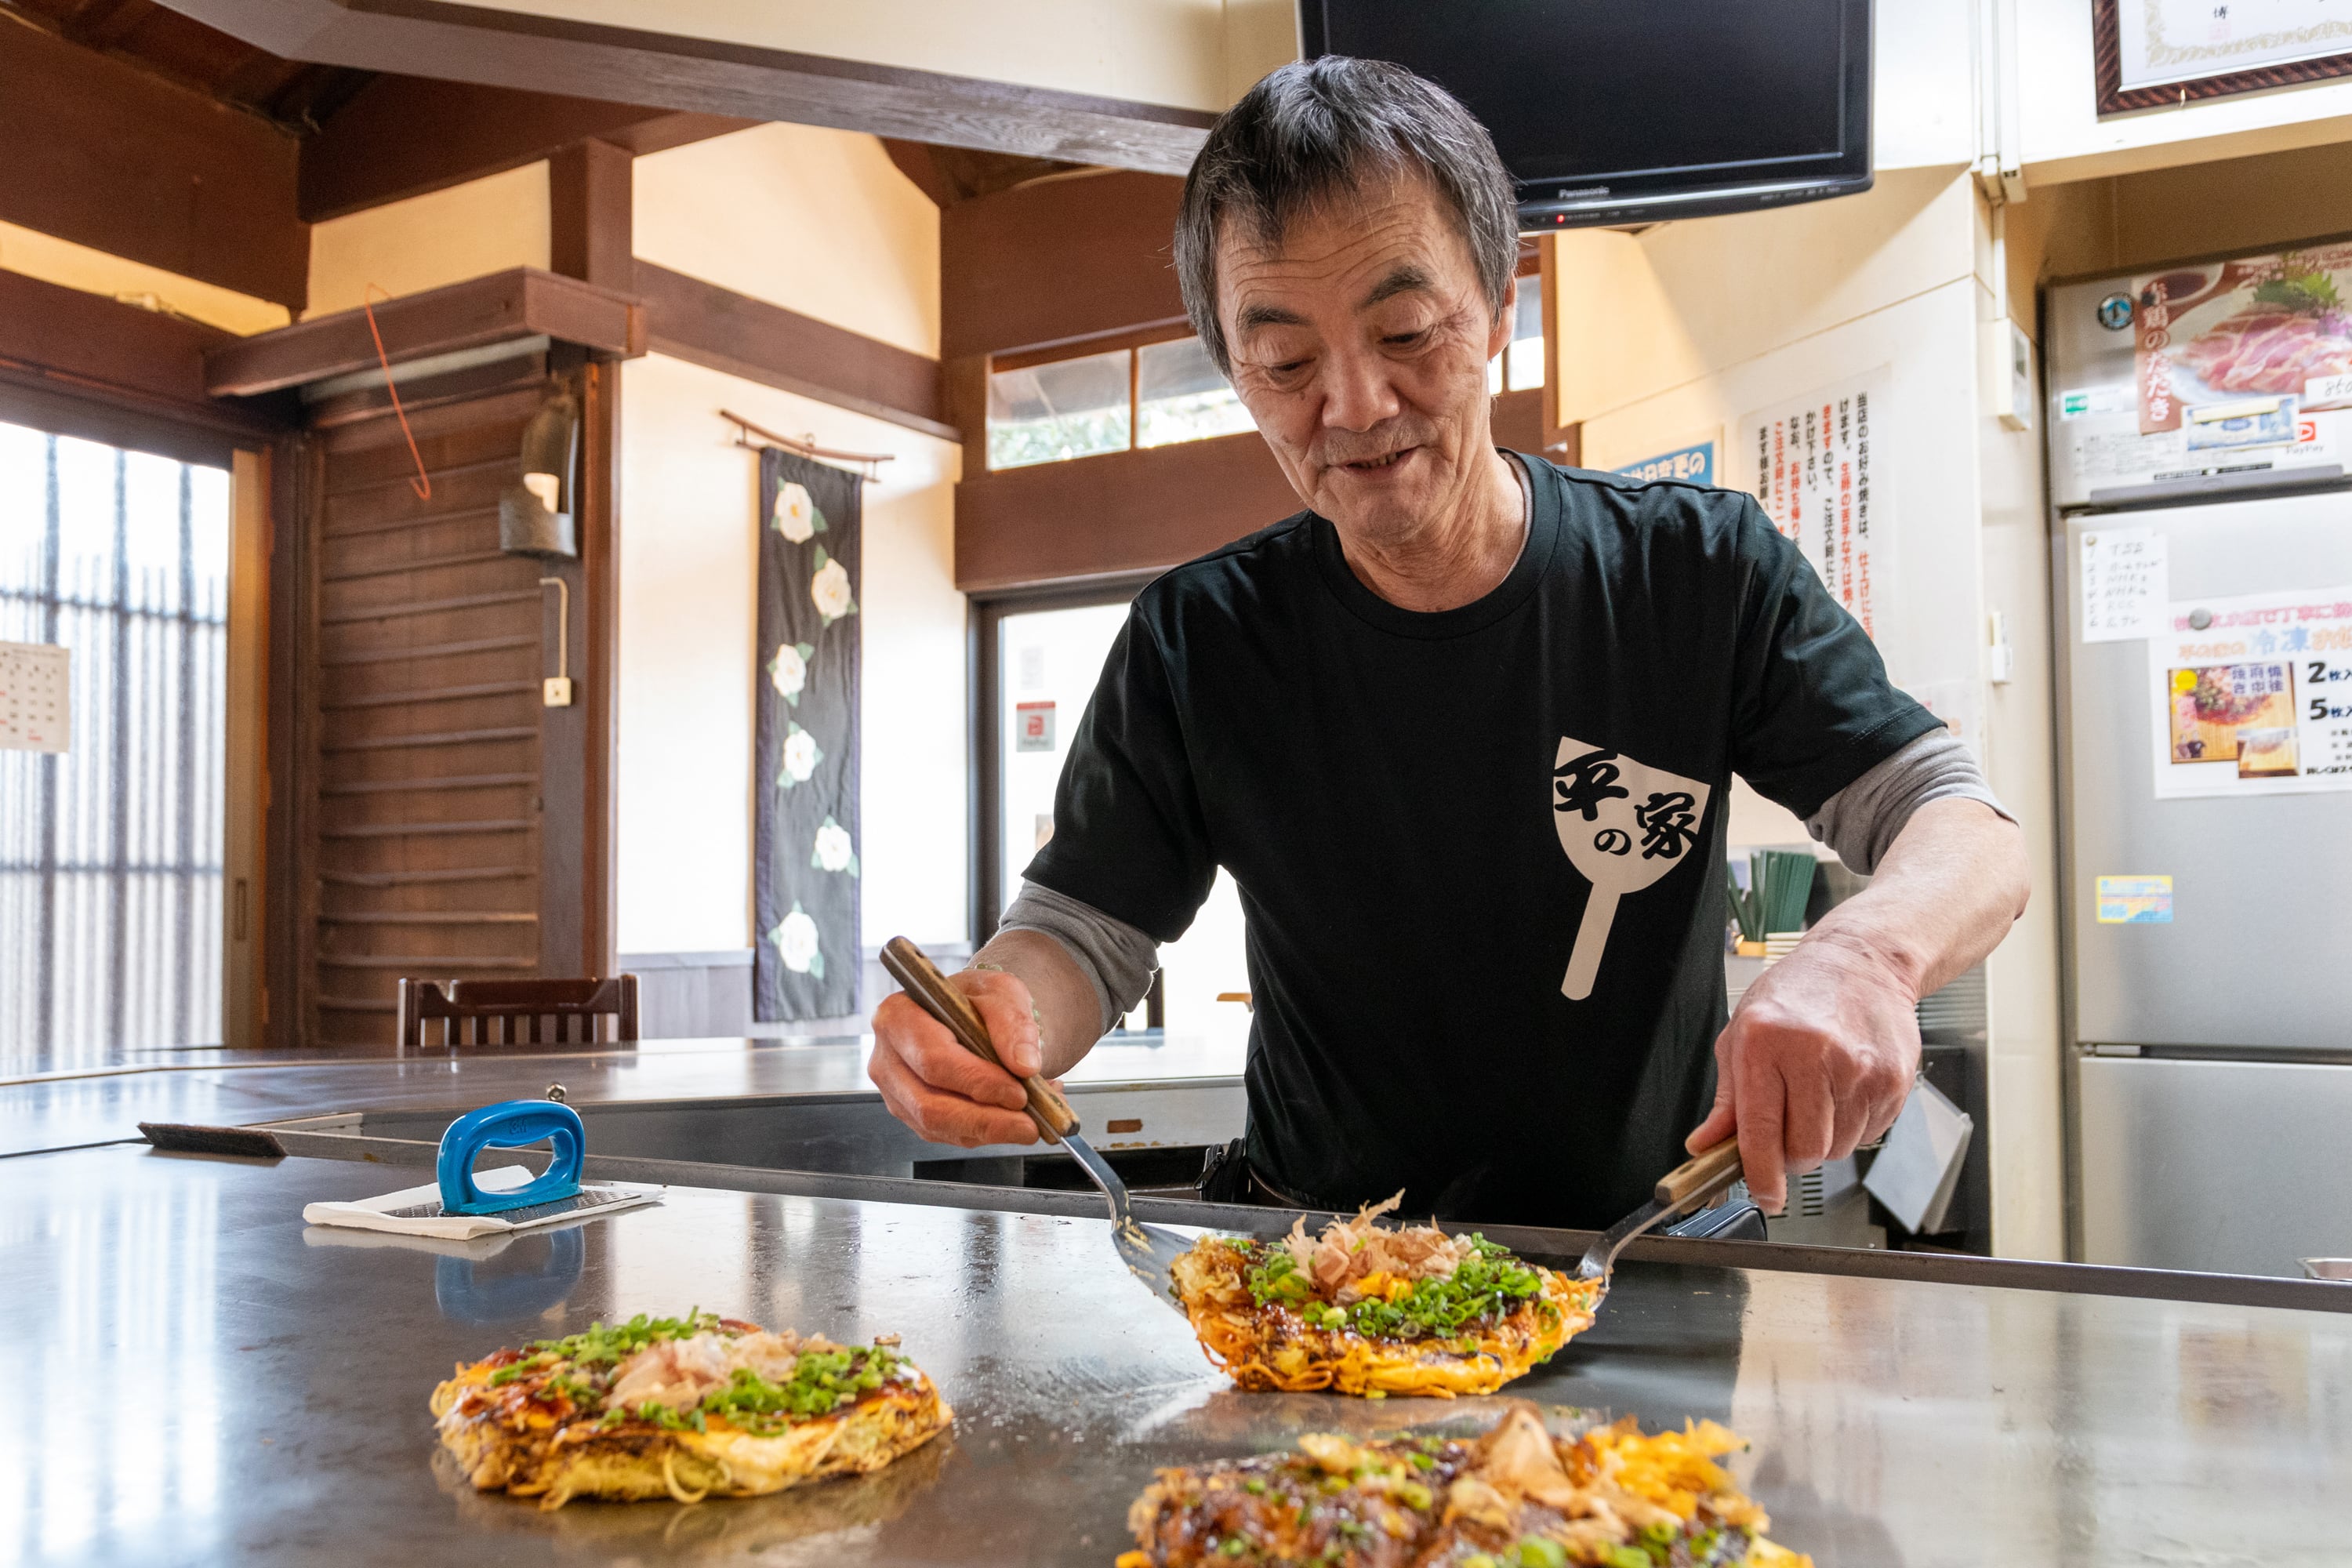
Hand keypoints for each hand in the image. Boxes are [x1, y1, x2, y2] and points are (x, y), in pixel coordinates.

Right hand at [868, 968, 1049, 1148]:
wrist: (973, 1014)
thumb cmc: (979, 1000)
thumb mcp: (1002, 993)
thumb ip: (1013, 1024)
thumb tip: (1024, 1065)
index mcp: (897, 1016)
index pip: (933, 1058)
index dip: (976, 1081)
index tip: (1018, 1093)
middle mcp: (887, 1057)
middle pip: (929, 1103)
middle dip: (984, 1118)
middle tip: (1029, 1125)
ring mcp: (895, 1091)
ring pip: (936, 1126)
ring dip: (986, 1131)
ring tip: (1028, 1126)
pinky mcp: (911, 1114)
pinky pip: (944, 1135)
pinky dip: (982, 1133)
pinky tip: (1011, 1121)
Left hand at [1686, 932, 1919, 1212]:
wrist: (1860, 962)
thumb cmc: (1796, 995)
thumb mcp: (1742, 1035)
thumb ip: (1726, 1099)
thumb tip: (1705, 1146)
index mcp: (1765, 1044)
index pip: (1760, 1132)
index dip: (1761, 1175)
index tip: (1764, 1194)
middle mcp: (1814, 1055)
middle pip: (1805, 1150)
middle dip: (1792, 1156)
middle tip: (1787, 1131)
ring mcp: (1860, 1069)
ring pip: (1838, 1148)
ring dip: (1824, 1140)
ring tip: (1817, 1097)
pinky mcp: (1893, 1079)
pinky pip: (1867, 1134)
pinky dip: (1852, 1126)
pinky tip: (1844, 1090)